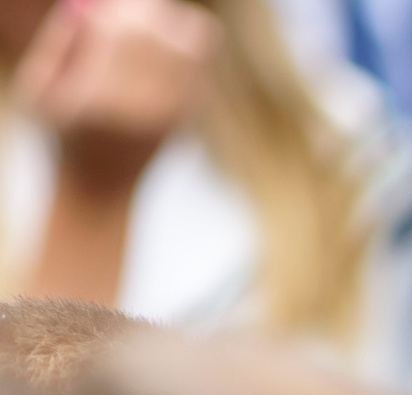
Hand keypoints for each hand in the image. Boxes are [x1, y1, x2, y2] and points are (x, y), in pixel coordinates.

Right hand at [15, 0, 217, 194]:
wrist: (102, 188)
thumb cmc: (61, 132)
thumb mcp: (38, 89)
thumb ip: (59, 43)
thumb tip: (89, 6)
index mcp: (99, 100)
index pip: (123, 32)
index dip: (118, 8)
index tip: (106, 10)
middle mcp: (144, 108)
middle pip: (159, 32)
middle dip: (142, 10)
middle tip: (126, 12)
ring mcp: (174, 114)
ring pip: (192, 40)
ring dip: (168, 22)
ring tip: (143, 29)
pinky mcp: (191, 116)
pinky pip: (201, 59)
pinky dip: (182, 42)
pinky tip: (157, 52)